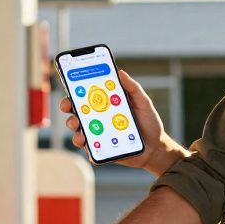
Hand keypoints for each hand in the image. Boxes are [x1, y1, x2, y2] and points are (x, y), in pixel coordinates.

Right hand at [60, 69, 177, 172]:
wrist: (156, 147)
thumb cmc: (149, 123)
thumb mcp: (143, 103)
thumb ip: (133, 88)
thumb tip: (121, 73)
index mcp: (105, 105)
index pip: (86, 96)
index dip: (74, 91)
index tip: (70, 86)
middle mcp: (98, 119)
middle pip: (76, 112)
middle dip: (68, 108)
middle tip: (69, 107)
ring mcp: (98, 135)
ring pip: (79, 131)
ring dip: (74, 129)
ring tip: (78, 129)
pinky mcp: (101, 150)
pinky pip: (90, 149)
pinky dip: (86, 147)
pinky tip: (88, 144)